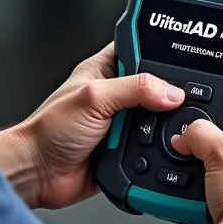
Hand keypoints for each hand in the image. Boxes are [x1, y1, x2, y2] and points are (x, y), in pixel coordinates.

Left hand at [19, 44, 184, 209]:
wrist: (39, 173)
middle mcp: (115, 95)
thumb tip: (170, 92)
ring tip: (161, 129)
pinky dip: (157, 153)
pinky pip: (153, 150)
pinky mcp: (126, 152)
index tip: (183, 60)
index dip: (160, 53)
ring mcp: (121, 124)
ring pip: (158, 121)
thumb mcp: (93, 98)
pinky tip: (157, 152)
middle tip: (175, 103)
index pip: (140, 50)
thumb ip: (133, 89)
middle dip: (166, 97)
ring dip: (160, 128)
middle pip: (156, 88)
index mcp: (104, 70)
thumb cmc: (49, 129)